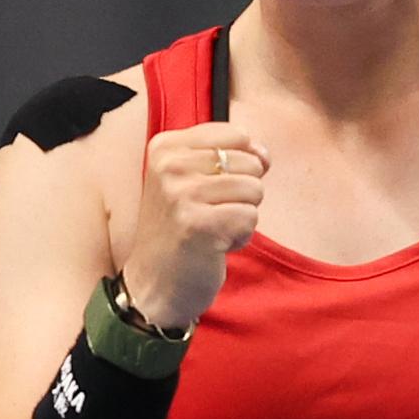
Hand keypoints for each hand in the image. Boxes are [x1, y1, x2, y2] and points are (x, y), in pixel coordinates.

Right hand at [118, 124, 269, 330]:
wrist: (154, 284)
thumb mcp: (191, 180)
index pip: (236, 134)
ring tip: (212, 229)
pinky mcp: (199, 224)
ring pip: (254, 189)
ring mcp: (182, 194)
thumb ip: (229, 156)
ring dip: (242, 216)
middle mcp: (170, 165)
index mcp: (166, 147)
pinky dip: (241, 236)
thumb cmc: (180, 230)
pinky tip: (214, 245)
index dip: (244, 162)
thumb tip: (264, 154)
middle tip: (210, 214)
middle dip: (242, 194)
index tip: (218, 186)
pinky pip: (251, 217)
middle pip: (250, 162)